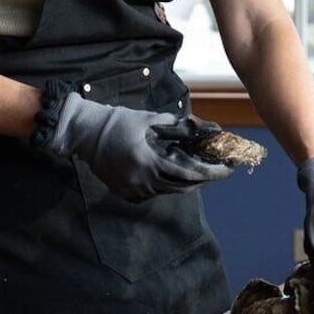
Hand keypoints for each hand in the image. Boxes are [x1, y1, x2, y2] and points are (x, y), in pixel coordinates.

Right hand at [31, 81, 232, 199]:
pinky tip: (175, 174)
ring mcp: (134, 190)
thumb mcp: (150, 119)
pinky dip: (168, 185)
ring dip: (187, 182)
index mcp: (149, 162)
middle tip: (220, 170)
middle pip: (183, 187)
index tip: (228, 168)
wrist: (85, 134)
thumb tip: (206, 127)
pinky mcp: (127, 194)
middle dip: (204, 179)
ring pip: (170, 192)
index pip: (189, 173)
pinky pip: (155, 193)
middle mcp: (143, 181)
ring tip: (201, 170)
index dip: (212, 172)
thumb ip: (179, 125)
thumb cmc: (118, 122)